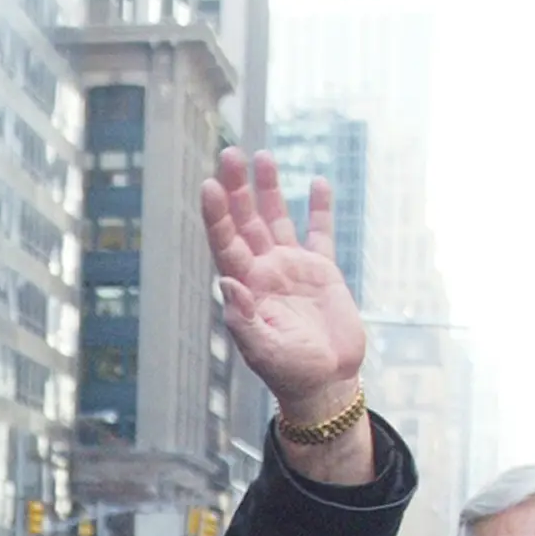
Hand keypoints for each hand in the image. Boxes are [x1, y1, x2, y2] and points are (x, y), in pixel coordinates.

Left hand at [199, 150, 367, 423]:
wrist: (325, 382)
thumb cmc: (289, 372)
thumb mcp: (262, 349)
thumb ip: (244, 318)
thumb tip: (227, 283)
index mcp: (245, 288)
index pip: (226, 243)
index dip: (217, 215)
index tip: (209, 185)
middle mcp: (263, 272)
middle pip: (245, 222)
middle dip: (237, 189)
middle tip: (230, 153)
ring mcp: (292, 269)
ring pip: (275, 220)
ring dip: (268, 189)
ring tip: (260, 155)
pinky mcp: (322, 272)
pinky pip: (319, 233)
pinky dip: (318, 209)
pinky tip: (315, 182)